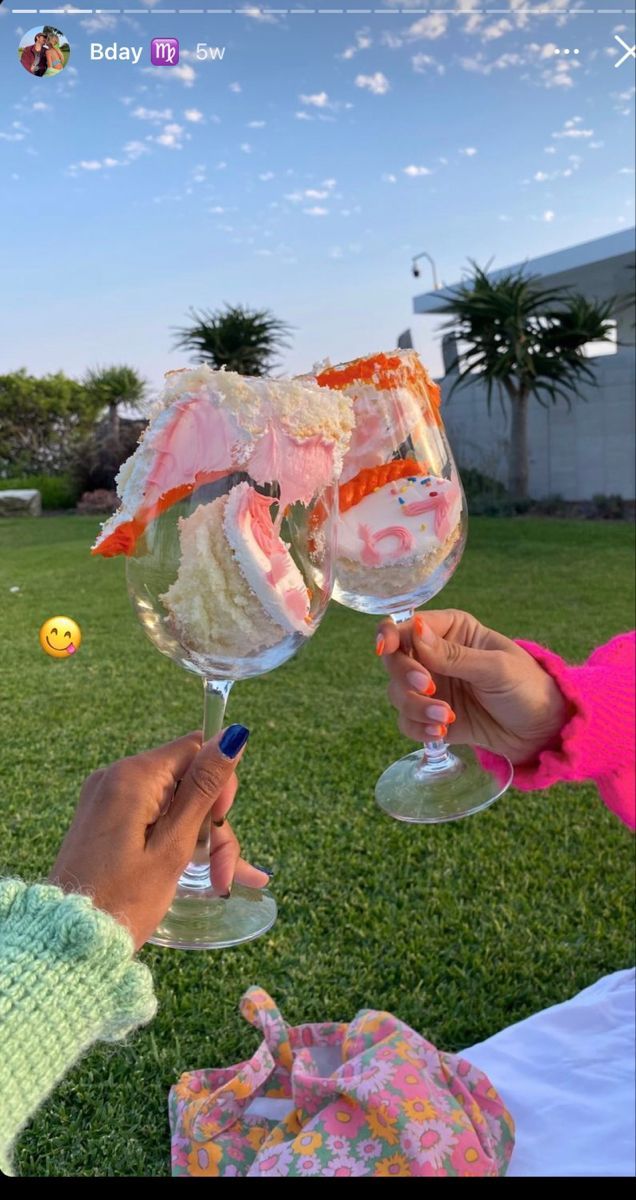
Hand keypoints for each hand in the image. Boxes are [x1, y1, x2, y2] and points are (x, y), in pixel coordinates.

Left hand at [49, 729, 270, 949]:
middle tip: (226, 873)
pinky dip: (178, 842)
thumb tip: (233, 736)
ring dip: (201, 842)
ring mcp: (109, 799)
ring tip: (223, 883)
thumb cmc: (123, 900)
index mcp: (133, 777)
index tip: (220, 824)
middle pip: (187, 782)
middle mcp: (117, 778)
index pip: (195, 749)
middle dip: (212, 825)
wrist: (68, 942)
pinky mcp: (106, 821)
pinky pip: (154, 819)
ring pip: (175, 805)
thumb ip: (203, 788)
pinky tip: (208, 875)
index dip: (218, 783)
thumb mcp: (173, 845)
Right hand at [377, 610, 568, 766]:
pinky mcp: (432, 716)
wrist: (542, 730)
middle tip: (429, 688)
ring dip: (416, 707)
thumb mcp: (496, 667)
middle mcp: (435, 656)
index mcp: (451, 630)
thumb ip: (453, 654)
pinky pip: (407, 721)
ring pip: (397, 693)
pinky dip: (418, 727)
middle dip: (406, 676)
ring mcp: (432, 687)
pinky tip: (440, 732)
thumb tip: (414, 631)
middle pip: (395, 660)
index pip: (407, 626)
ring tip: (446, 718)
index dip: (391, 635)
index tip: (385, 649)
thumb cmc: (528, 686)